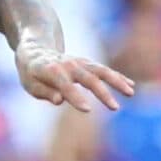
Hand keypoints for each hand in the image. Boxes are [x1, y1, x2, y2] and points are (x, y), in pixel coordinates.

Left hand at [17, 45, 134, 112]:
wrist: (36, 49)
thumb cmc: (31, 72)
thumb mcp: (30, 84)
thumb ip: (44, 92)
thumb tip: (59, 100)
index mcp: (51, 71)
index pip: (65, 86)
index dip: (76, 97)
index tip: (88, 110)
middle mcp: (69, 65)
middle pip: (88, 78)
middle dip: (103, 93)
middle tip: (115, 108)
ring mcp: (80, 62)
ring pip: (101, 71)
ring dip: (117, 81)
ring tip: (130, 93)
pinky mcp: (87, 63)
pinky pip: (104, 70)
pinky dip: (117, 77)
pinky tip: (130, 86)